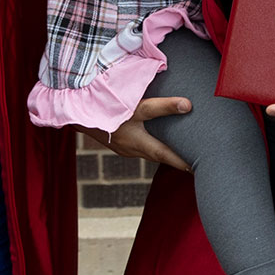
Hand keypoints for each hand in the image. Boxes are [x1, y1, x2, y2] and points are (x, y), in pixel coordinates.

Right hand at [77, 95, 192, 172]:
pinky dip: (150, 145)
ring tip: (178, 150)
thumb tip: (188, 105)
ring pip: (148, 152)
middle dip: (175, 159)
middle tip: (194, 162)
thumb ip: (162, 106)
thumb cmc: (107, 110)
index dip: (183, 162)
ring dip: (162, 152)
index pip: (167, 156)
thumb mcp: (137, 107)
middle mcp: (132, 150)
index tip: (198, 169)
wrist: (76, 113)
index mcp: (139, 144)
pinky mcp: (117, 142)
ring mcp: (123, 147)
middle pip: (159, 156)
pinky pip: (139, 146)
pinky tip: (153, 138)